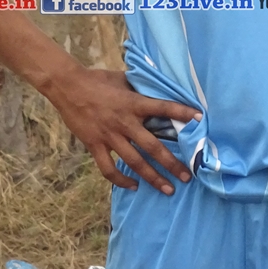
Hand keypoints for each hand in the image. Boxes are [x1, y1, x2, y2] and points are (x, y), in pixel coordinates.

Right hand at [46, 67, 201, 194]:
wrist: (68, 87)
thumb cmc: (97, 79)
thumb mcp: (122, 79)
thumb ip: (138, 88)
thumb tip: (154, 89)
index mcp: (133, 104)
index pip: (162, 108)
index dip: (181, 113)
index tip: (199, 118)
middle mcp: (124, 123)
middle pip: (152, 147)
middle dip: (171, 163)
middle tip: (187, 176)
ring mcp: (109, 136)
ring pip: (134, 162)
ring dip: (152, 177)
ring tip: (168, 189)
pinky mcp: (95, 145)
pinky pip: (108, 168)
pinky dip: (121, 180)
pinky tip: (133, 186)